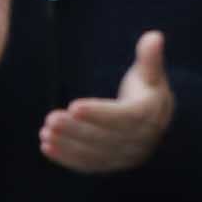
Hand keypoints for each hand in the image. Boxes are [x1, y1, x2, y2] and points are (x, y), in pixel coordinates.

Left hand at [42, 32, 173, 173]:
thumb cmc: (147, 89)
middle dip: (75, 130)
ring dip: (67, 145)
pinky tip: (46, 146)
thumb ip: (149, 57)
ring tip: (45, 132)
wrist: (156, 121)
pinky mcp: (111, 165)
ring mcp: (124, 157)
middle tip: (50, 119)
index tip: (73, 106)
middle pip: (104, 137)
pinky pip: (88, 164)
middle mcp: (139, 141)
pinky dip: (67, 158)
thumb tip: (154, 36)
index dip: (97, 112)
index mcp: (148, 116)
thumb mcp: (150, 72)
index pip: (121, 117)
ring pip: (93, 153)